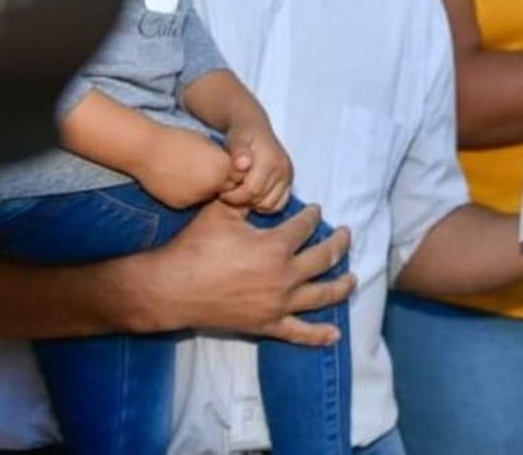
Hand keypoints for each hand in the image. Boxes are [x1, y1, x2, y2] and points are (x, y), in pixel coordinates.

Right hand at [131, 125, 234, 208]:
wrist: (146, 150)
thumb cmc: (178, 141)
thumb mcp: (208, 145)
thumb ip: (221, 159)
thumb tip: (229, 169)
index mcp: (223, 167)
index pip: (238, 177)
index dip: (230, 172)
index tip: (221, 165)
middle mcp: (214, 185)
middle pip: (225, 189)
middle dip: (220, 184)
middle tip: (203, 171)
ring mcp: (197, 197)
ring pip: (207, 197)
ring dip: (204, 190)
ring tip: (188, 174)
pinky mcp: (181, 204)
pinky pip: (190, 201)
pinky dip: (187, 194)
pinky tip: (176, 182)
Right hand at [147, 200, 353, 344]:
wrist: (170, 288)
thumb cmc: (195, 247)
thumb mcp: (223, 212)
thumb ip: (249, 200)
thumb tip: (263, 188)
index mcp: (276, 246)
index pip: (306, 226)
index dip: (313, 215)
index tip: (316, 211)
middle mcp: (285, 276)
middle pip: (325, 258)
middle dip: (339, 244)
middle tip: (345, 235)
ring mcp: (278, 304)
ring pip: (322, 295)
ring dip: (341, 285)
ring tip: (353, 278)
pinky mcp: (267, 324)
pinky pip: (299, 332)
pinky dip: (319, 335)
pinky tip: (335, 335)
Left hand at [221, 119, 293, 213]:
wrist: (254, 127)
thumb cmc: (241, 135)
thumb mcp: (236, 139)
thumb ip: (239, 151)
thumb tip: (243, 164)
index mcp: (271, 160)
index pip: (252, 191)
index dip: (233, 195)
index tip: (222, 190)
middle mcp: (283, 170)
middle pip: (260, 200)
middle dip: (241, 200)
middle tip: (228, 192)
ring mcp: (288, 177)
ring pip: (270, 205)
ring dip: (253, 203)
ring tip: (240, 192)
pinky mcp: (289, 182)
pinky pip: (279, 204)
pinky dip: (264, 204)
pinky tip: (252, 195)